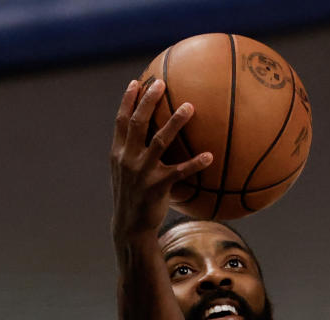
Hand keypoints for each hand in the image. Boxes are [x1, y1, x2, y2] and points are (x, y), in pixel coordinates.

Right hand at [109, 79, 212, 237]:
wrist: (130, 227)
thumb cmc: (133, 197)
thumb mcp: (126, 174)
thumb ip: (133, 154)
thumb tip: (149, 137)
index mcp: (119, 153)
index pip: (121, 121)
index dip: (128, 101)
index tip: (136, 82)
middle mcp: (128, 159)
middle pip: (138, 123)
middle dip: (148, 101)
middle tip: (161, 83)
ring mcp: (142, 173)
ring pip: (160, 141)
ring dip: (175, 122)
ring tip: (190, 107)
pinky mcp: (157, 187)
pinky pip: (180, 172)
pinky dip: (195, 163)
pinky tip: (210, 156)